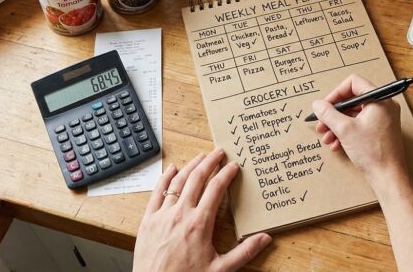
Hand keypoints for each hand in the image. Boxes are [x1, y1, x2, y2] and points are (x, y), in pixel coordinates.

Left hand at [133, 148, 271, 271]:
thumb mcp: (220, 269)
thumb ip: (244, 252)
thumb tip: (264, 239)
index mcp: (200, 224)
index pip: (216, 189)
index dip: (226, 174)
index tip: (233, 166)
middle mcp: (180, 214)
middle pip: (197, 178)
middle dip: (209, 162)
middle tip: (218, 152)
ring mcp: (162, 215)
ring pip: (177, 182)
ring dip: (190, 166)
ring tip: (200, 157)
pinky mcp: (148, 220)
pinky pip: (157, 192)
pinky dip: (165, 178)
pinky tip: (172, 169)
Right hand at [312, 74, 409, 184]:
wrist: (388, 176)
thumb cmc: (372, 152)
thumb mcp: (344, 130)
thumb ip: (328, 114)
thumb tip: (317, 104)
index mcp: (379, 99)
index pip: (353, 83)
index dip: (336, 93)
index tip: (325, 106)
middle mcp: (383, 106)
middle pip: (352, 100)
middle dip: (334, 113)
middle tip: (321, 123)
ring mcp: (382, 119)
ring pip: (353, 114)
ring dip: (337, 125)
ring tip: (326, 137)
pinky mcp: (379, 131)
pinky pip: (359, 125)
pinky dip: (346, 132)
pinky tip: (335, 144)